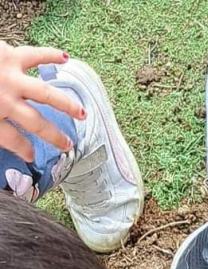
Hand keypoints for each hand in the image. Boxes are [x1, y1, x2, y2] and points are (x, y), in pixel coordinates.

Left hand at [0, 43, 83, 158]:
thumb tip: (1, 143)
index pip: (15, 141)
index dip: (25, 151)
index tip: (33, 157)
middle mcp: (6, 103)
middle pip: (37, 123)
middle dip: (54, 136)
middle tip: (67, 144)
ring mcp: (11, 79)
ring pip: (46, 95)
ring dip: (66, 105)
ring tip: (82, 113)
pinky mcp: (10, 56)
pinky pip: (35, 55)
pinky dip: (51, 56)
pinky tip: (65, 59)